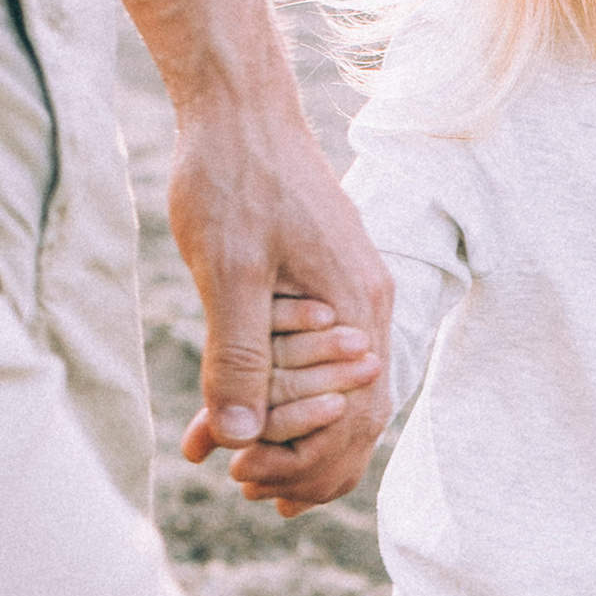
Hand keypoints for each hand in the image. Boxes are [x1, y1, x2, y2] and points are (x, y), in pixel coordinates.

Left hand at [166, 91, 391, 512]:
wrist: (238, 104)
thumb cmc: (231, 177)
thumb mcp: (227, 271)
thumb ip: (238, 357)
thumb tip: (239, 441)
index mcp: (357, 308)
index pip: (353, 418)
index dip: (303, 462)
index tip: (243, 478)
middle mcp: (368, 307)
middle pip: (357, 416)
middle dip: (303, 462)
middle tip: (247, 491)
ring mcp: (353, 294)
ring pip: (340, 392)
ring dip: (294, 435)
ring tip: (244, 470)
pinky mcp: (327, 282)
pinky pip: (321, 359)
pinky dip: (288, 395)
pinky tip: (248, 414)